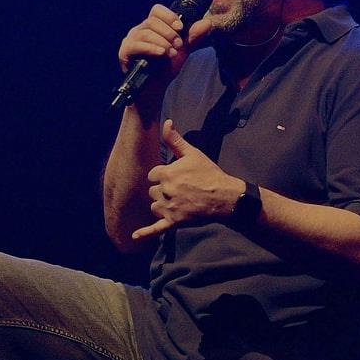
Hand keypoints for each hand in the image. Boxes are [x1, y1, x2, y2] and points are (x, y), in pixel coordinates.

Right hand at [118, 4, 212, 85]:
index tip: (180, 28)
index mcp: (152, 26)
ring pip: (146, 32)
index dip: (169, 16)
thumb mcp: (183, 50)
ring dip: (162, 41)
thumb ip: (193, 36)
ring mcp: (131, 40)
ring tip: (171, 53)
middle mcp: (139, 30)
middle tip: (178, 46)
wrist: (156, 88)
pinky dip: (151, 48)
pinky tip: (161, 54)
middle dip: (169, 33)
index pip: (157, 10)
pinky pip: (136, 44)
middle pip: (152, 21)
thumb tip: (206, 23)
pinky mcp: (125, 52)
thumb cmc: (166, 67)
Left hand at [132, 119, 244, 240]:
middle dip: (162, 190)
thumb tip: (166, 122)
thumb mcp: (192, 153)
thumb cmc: (209, 173)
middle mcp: (164, 191)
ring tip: (178, 202)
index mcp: (166, 174)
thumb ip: (175, 140)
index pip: (152, 175)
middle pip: (152, 191)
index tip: (175, 177)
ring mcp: (168, 208)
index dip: (163, 176)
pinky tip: (134, 236)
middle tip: (180, 190)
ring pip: (154, 207)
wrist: (225, 196)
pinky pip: (156, 229)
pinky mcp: (173, 222)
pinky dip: (145, 233)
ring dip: (161, 205)